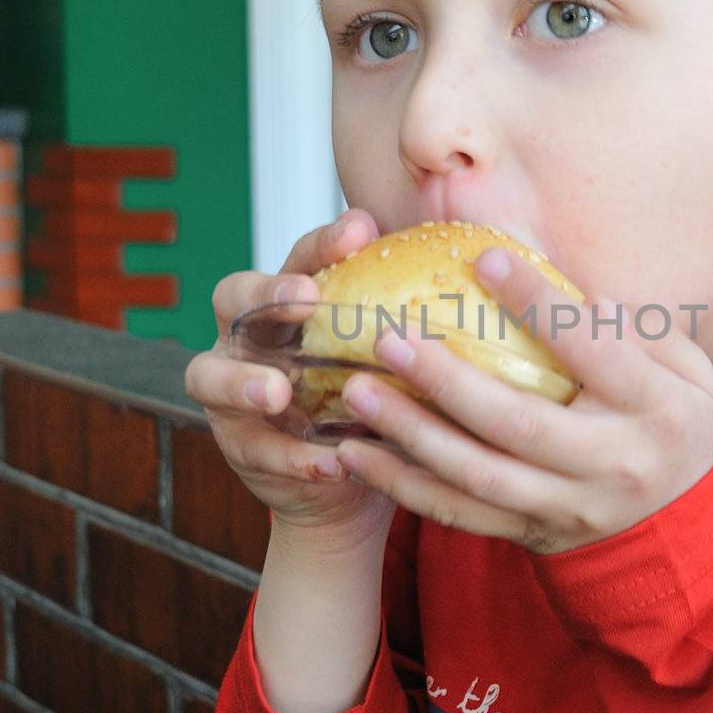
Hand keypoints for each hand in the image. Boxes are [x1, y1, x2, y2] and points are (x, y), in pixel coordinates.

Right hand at [183, 207, 397, 540]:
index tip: (360, 230)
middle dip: (267, 293)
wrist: (353, 483)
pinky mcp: (238, 443)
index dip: (323, 242)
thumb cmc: (384, 402)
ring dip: (245, 380)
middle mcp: (252, 337)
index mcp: (293, 303)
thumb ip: (423, 319)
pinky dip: (290, 455)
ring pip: (210, 374)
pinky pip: (253, 446)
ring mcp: (233, 390)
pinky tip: (328, 463)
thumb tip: (503, 271)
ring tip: (278, 391)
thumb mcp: (402, 360)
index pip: (300, 257)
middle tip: (306, 298)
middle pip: (234, 297)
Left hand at [331, 246, 712, 554]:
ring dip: (410, 434)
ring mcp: (568, 506)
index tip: (485, 258)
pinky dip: (404, 486)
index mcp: (656, 407)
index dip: (539, 303)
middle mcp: (611, 462)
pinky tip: (357, 454)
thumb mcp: (685, 369)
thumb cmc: (672, 423)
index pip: (592, 348)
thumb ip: (632, 326)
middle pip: (518, 422)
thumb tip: (563, 281)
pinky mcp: (531, 533)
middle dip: (446, 381)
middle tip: (389, 338)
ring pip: (478, 476)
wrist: (676, 530)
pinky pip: (459, 514)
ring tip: (355, 391)